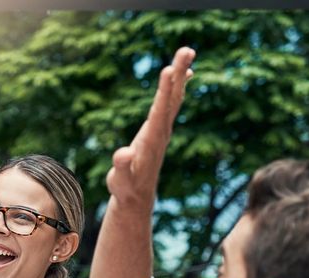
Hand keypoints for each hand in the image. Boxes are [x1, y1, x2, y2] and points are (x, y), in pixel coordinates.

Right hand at [105, 47, 195, 214]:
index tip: (169, 69)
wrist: (137, 197)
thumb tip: (123, 154)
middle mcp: (161, 131)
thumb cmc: (126, 187)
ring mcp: (162, 129)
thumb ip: (121, 167)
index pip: (160, 110)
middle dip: (179, 74)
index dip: (164, 90)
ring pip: (174, 97)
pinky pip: (171, 102)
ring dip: (181, 74)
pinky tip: (185, 75)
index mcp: (151, 139)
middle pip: (173, 97)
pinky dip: (177, 86)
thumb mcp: (120, 180)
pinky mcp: (159, 129)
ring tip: (188, 52)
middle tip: (187, 49)